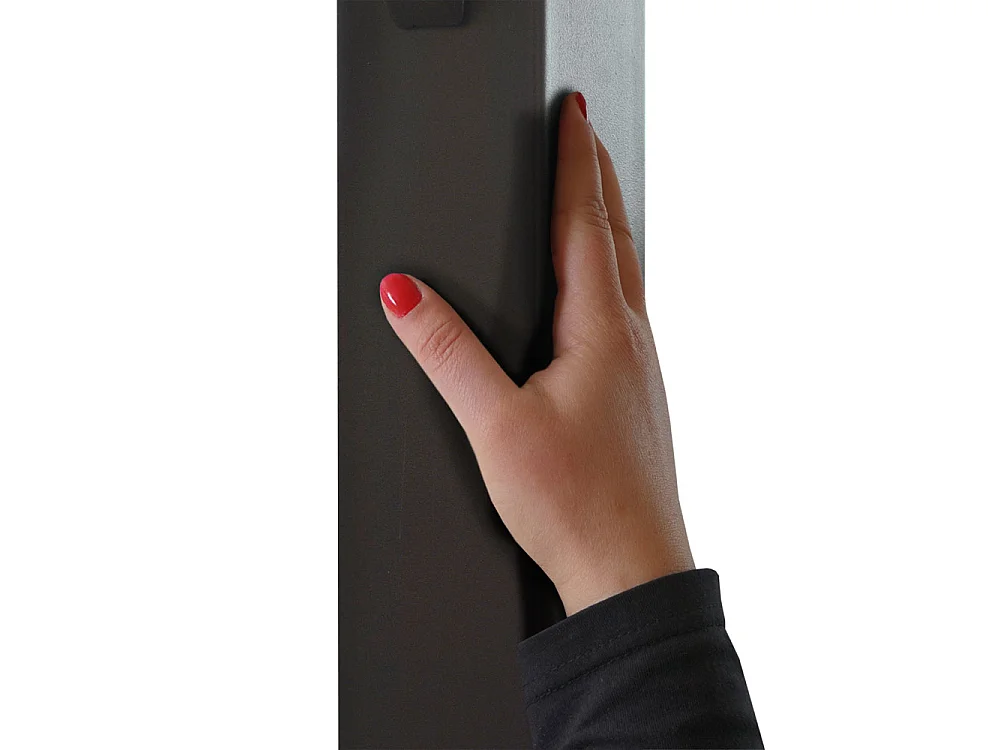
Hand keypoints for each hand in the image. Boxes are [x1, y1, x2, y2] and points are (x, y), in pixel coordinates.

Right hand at [379, 92, 693, 615]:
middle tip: (585, 134)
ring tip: (591, 195)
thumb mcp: (494, 424)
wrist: (631, 572)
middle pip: (616, 235)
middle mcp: (631, 341)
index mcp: (602, 331)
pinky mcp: (634, 397)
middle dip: (597, 176)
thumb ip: (447, 352)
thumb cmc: (576, 506)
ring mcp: (639, 369)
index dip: (575, 161)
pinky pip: (624, 311)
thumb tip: (404, 292)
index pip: (585, 221)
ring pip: (626, 272)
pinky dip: (610, 274)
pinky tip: (595, 295)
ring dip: (607, 222)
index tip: (571, 114)